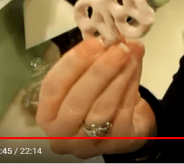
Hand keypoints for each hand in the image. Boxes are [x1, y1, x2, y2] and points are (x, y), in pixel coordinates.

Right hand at [36, 38, 155, 158]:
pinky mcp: (116, 143)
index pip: (53, 87)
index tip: (94, 42)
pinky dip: (131, 85)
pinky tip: (136, 66)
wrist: (125, 124)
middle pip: (77, 100)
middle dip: (100, 70)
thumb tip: (108, 40)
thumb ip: (90, 63)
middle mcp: (61, 133)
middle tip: (119, 47)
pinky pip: (123, 111)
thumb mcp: (84, 80)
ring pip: (103, 106)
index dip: (74, 63)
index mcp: (47, 114)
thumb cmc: (95, 98)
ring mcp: (88, 143)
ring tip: (132, 52)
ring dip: (120, 75)